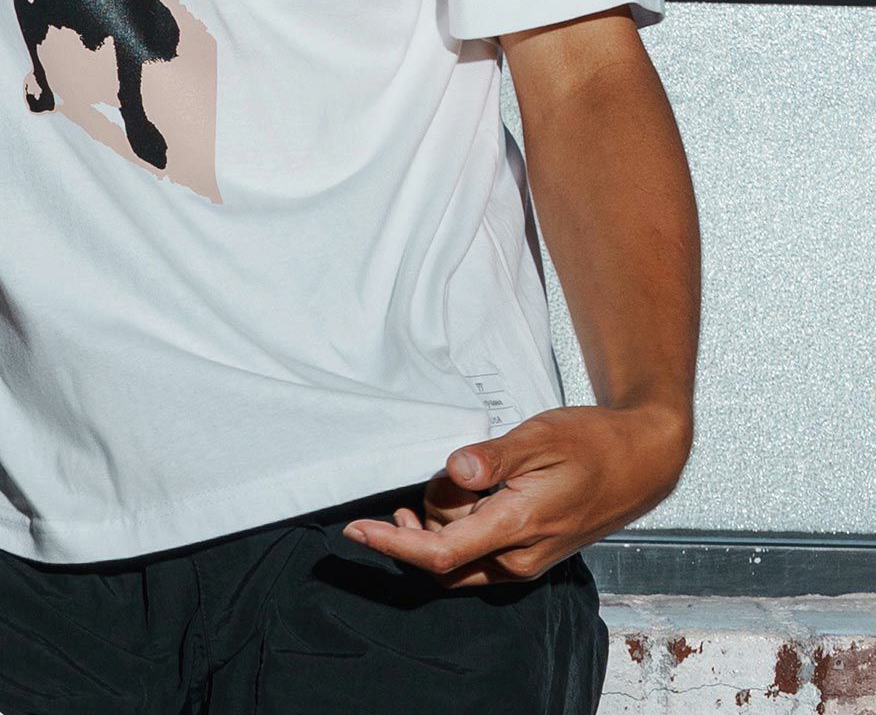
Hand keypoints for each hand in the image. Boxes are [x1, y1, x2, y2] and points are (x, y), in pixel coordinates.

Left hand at [341, 402, 690, 586]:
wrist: (640, 462)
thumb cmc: (591, 443)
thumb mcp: (540, 436)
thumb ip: (494, 456)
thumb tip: (455, 469)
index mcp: (517, 529)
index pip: (440, 552)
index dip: (393, 543)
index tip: (357, 530)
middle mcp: (518, 558)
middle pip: (441, 558)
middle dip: (422, 520)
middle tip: (444, 474)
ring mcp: (525, 561)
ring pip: (458, 557)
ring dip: (442, 521)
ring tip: (467, 475)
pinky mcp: (529, 555)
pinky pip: (476, 554)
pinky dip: (458, 528)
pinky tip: (465, 493)